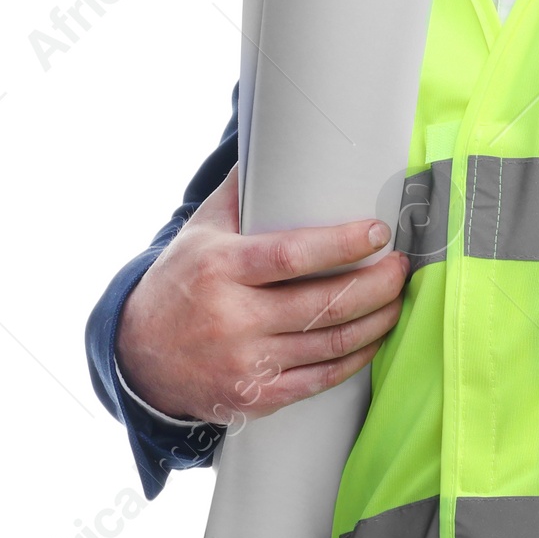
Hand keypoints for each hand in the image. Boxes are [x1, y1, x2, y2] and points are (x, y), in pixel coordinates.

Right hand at [115, 164, 409, 425]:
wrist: (138, 357)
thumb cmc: (182, 282)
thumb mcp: (201, 231)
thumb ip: (242, 191)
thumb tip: (274, 140)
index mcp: (222, 269)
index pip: (292, 256)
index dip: (343, 245)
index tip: (378, 232)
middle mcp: (233, 318)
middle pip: (323, 305)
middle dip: (376, 285)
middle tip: (400, 265)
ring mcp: (245, 363)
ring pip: (330, 344)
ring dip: (376, 321)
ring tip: (396, 297)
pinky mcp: (256, 397)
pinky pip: (320, 380)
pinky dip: (355, 358)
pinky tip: (372, 338)